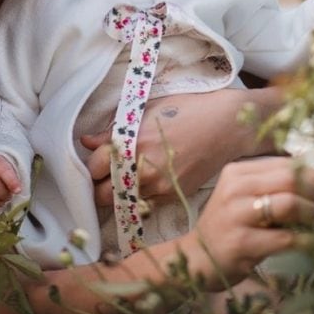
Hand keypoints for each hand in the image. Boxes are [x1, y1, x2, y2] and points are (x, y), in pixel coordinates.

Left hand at [82, 87, 281, 206]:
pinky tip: (147, 180)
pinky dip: (139, 196)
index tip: (98, 158)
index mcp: (131, 143)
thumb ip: (113, 130)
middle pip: (102, 194)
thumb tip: (86, 141)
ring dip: (117, 194)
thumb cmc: (187, 109)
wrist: (227, 125)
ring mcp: (158, 186)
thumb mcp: (147, 111)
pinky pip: (144, 204)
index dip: (93, 162)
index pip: (94, 166)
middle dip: (99, 185)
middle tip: (106, 173)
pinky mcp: (172, 195)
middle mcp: (142, 169)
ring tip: (126, 178)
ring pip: (121, 203)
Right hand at [179, 156, 313, 287]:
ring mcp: (237, 215)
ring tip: (313, 222)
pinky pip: (287, 238)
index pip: (285, 164)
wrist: (198, 257)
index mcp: (237, 172)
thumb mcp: (244, 196)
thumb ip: (273, 184)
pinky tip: (309, 242)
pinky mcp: (243, 243)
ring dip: (311, 213)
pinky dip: (306, 240)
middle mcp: (235, 188)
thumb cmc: (229, 225)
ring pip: (290, 204)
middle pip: (290, 179)